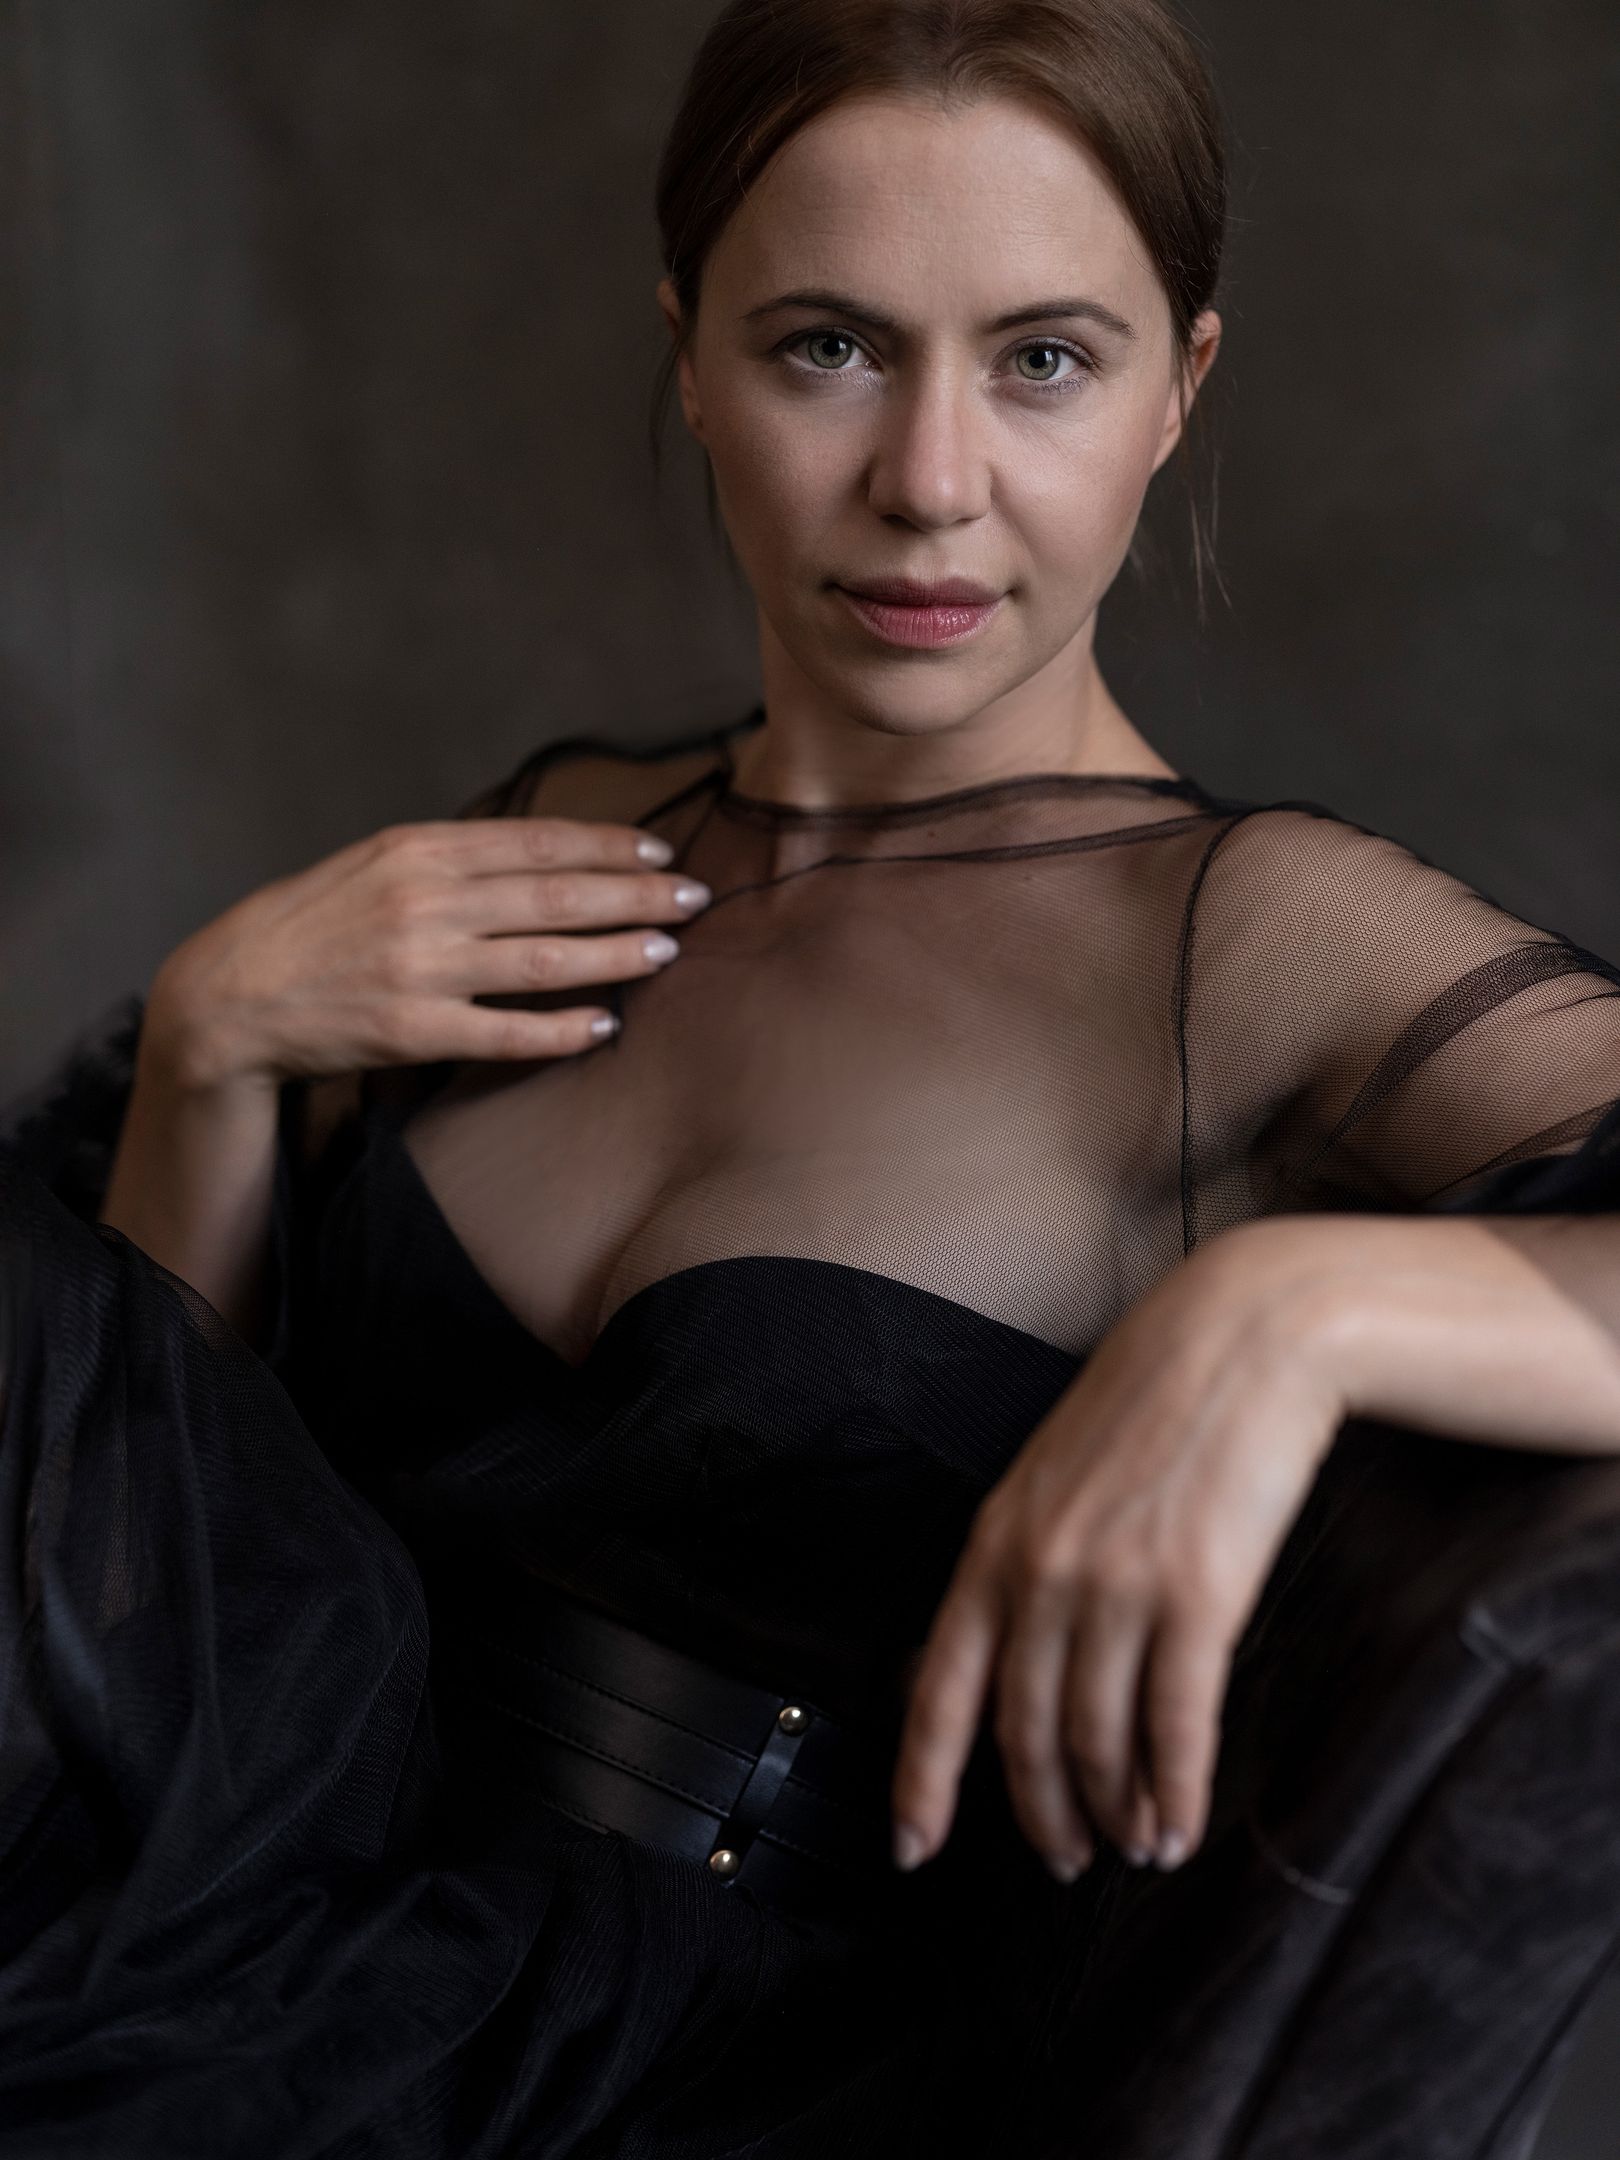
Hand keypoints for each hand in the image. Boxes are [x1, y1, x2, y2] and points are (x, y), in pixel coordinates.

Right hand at [148, 816, 711, 1087]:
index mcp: (417, 851)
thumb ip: (451, 859)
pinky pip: (507, 1033)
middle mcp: (425, 903)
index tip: (659, 850)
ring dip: (617, 956)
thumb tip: (541, 855)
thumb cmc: (309, 925)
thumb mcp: (374, 863)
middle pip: (556, 895)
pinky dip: (562, 1029)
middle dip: (636, 895)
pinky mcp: (414, 1032)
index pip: (536, 841)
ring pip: (545, 961)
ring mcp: (421, 969)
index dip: (607, 845)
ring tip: (668, 952)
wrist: (229, 995)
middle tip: (695, 896)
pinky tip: (604, 1024)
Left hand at [889, 1221, 1351, 1880]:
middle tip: (1065, 1860)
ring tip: (1135, 1847)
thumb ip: (1026, 1554)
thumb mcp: (1055, 1471)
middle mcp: (1043, 1574)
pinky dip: (1177, 1794)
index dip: (923, 1781)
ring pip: (1099, 1744)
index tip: (912, 1847)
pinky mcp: (1200, 1598)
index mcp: (996, 1542)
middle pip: (1024, 1735)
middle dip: (1042, 1815)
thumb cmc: (1156, 1396)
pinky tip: (1181, 1828)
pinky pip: (1176, 1728)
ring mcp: (1118, 1588)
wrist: (1246, 1334)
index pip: (939, 1689)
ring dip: (1116, 1814)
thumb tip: (1014, 1645)